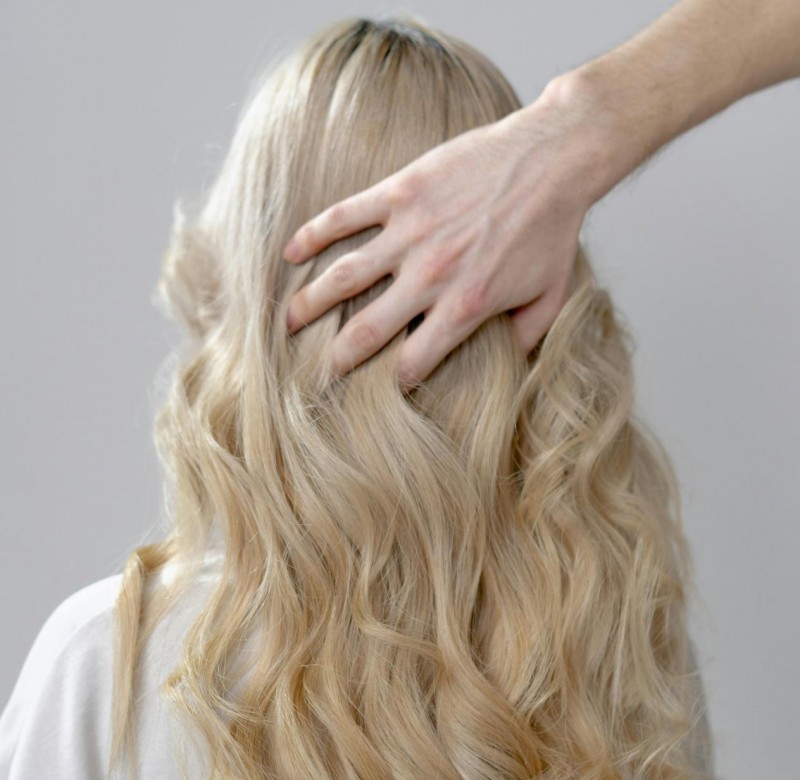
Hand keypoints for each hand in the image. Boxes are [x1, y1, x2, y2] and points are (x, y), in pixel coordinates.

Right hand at [283, 77, 598, 391]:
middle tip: (315, 374)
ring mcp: (410, 231)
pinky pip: (344, 216)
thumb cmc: (553, 230)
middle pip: (366, 330)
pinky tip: (291, 254)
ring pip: (343, 276)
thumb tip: (510, 367)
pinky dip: (313, 235)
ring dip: (308, 303)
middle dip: (335, 358)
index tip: (380, 387)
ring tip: (287, 322)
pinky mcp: (400, 191)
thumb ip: (525, 338)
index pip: (414, 361)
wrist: (553, 158)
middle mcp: (430, 275)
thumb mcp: (551, 296)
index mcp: (465, 306)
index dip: (394, 381)